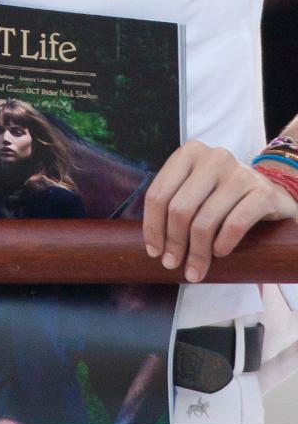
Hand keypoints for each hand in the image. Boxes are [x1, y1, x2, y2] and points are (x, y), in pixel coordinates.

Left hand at [142, 139, 297, 281]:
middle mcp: (212, 157)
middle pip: (179, 209)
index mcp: (189, 153)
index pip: (159, 193)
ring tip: (194, 270)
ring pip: (205, 221)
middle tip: (172, 264)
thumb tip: (154, 244)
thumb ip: (175, 202)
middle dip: (174, 243)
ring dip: (197, 253)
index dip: (152, 226)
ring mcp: (239, 173)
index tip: (153, 251)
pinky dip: (223, 244)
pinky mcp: (262, 192)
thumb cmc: (224, 194)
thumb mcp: (196, 188)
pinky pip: (234, 225)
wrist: (271, 192)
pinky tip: (218, 254)